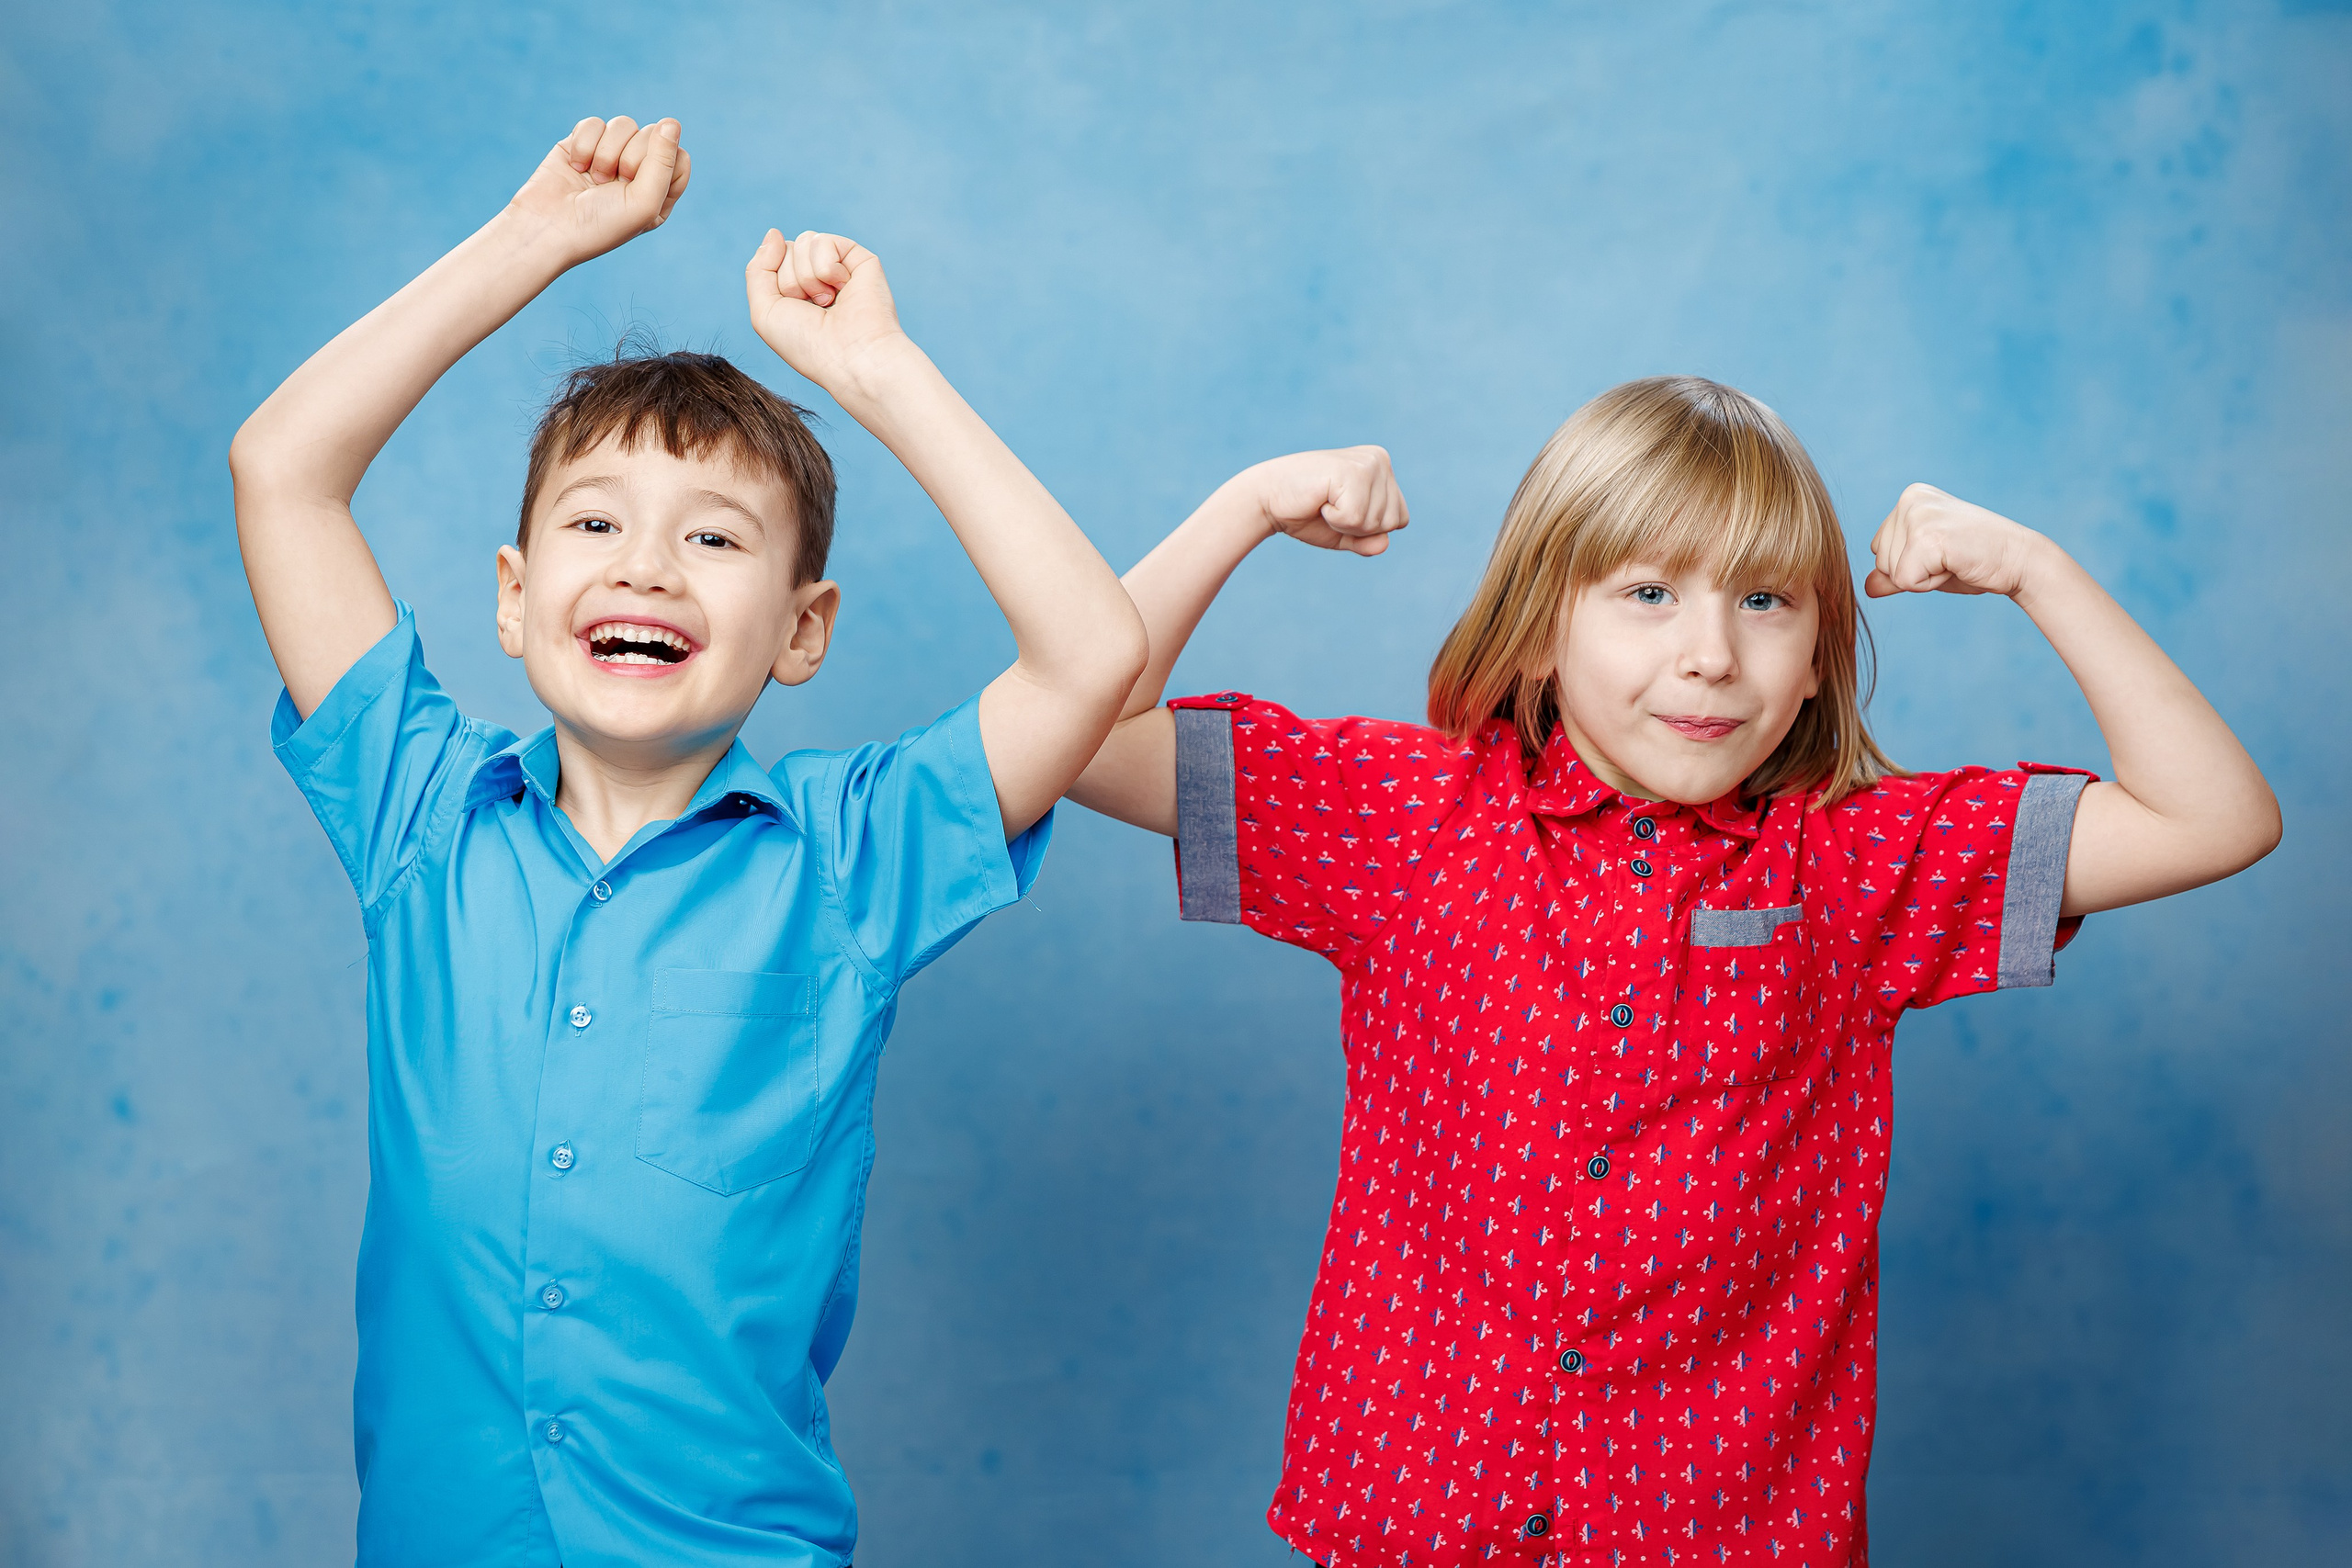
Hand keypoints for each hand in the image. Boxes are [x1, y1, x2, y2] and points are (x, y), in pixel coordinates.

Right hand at [507, 116, 689, 265]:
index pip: (679, 157)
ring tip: (594, 178)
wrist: (546, 227)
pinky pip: (594, 123)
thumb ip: (664, 161)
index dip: (662, 162)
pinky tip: (575, 166)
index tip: (642, 183)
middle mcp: (638, 173)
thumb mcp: (644, 201)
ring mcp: (610, 156)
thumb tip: (672, 122)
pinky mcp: (583, 143)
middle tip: (613, 184)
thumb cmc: (601, 224)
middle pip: (653, 135)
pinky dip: (584, 144)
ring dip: (606, 152)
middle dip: (631, 158)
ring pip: (624, 124)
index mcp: (660, 193)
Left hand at [745, 229, 908, 394]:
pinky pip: (823, 241)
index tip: (795, 312)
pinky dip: (826, 268)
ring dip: (808, 277)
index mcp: (796, 289)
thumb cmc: (808, 345)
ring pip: (804, 241)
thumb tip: (774, 232)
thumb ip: (758, 269)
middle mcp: (818, 276)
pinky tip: (843, 288)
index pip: (772, 258)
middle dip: (792, 280)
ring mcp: (839, 266)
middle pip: (787, 248)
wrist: (849, 357)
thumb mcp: (764, 311)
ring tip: (828, 302)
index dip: (776, 283)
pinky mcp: (860, 259)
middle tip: (815, 309)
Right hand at [1244, 446, 1407, 556]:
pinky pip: (1356, 517)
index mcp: (1383, 469)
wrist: (1268, 499)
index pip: (1399, 519)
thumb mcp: (1345, 533)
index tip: (1341, 510)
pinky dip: (1335, 519)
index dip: (1368, 529)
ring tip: (1324, 502)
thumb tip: (1384, 544)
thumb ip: (1368, 541)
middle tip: (1330, 507)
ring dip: (1345, 523)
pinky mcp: (1351, 471)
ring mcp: (1367, 463)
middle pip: (1391, 521)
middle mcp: (1380, 459)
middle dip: (1358, 528)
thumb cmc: (1306, 514)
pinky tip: (1320, 500)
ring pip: (1376, 521)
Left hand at [1866, 483, 2046, 597]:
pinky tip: (1955, 564)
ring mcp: (1918, 515)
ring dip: (1924, 577)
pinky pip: (1905, 581)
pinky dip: (1930, 584)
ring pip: (1891, 572)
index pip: (1879, 549)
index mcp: (1910, 497)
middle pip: (1881, 561)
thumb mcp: (1927, 565)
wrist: (2019, 560)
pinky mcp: (1926, 537)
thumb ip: (1895, 572)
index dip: (1910, 563)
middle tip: (1952, 557)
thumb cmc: (1975, 560)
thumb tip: (1866, 587)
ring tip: (1954, 559)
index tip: (1943, 552)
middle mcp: (1910, 499)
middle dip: (1915, 571)